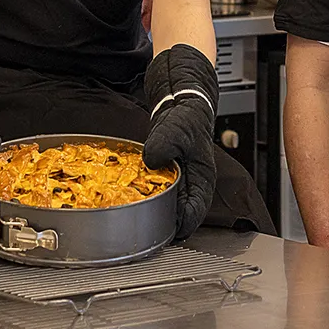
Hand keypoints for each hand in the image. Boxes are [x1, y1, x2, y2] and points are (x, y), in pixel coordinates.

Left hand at [143, 43, 218, 239]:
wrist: (182, 93)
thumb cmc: (191, 111)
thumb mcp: (178, 127)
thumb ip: (165, 143)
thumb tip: (153, 159)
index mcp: (201, 179)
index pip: (192, 216)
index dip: (175, 228)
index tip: (156, 235)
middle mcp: (190, 183)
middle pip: (177, 215)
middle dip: (159, 224)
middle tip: (136, 230)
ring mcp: (177, 178)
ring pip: (165, 204)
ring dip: (149, 210)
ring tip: (129, 217)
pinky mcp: (164, 170)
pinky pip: (154, 190)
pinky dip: (143, 194)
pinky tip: (127, 194)